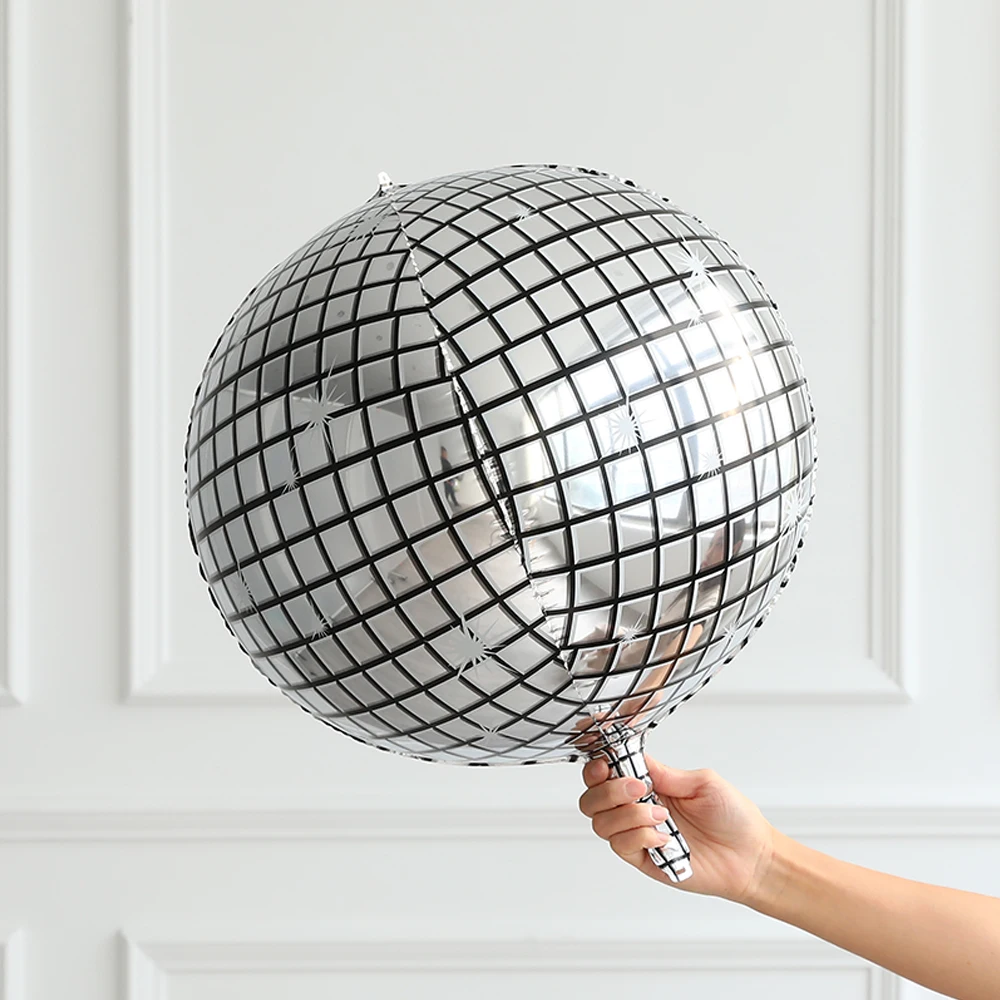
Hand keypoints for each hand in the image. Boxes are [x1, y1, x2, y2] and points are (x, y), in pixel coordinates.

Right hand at [578, 755, 776, 903]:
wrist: (752, 856)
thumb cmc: (734, 818)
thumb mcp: (702, 782)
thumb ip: (664, 772)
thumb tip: (633, 758)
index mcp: (649, 785)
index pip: (606, 773)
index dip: (597, 766)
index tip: (605, 763)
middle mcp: (637, 809)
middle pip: (592, 799)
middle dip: (608, 790)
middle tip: (638, 788)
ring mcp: (639, 835)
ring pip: (601, 823)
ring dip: (627, 815)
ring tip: (660, 815)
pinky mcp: (645, 860)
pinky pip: (622, 846)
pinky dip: (639, 837)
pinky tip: (663, 837)